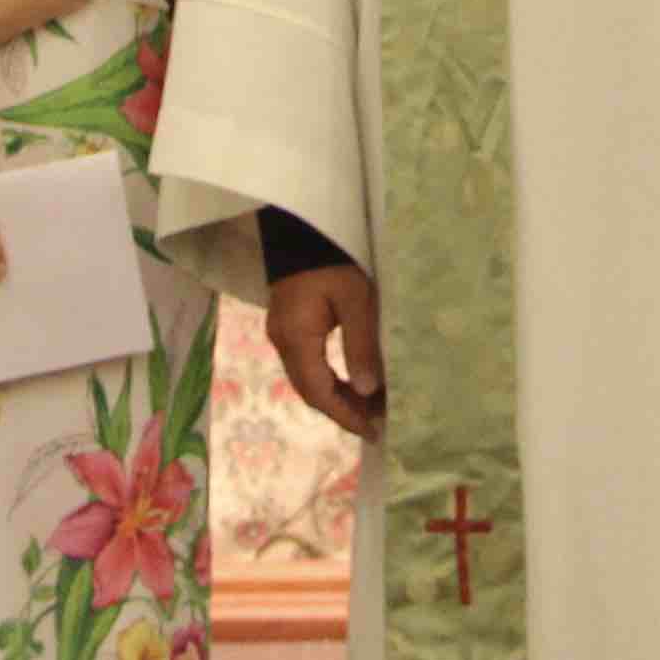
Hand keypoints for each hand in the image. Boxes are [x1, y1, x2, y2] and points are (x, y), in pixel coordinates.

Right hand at [264, 264, 384, 442]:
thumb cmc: (333, 261)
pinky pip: (306, 365)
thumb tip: (367, 390)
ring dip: (336, 396)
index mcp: (297, 338)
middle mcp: (283, 341)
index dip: (345, 415)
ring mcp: (282, 334)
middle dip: (343, 410)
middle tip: (377, 422)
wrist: (302, 229)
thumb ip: (360, 345)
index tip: (373, 430)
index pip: (318, 392)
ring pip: (307, 380)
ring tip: (370, 406)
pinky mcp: (288, 326)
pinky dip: (329, 379)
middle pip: (310, 391)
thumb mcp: (356, 300)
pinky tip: (351, 381)